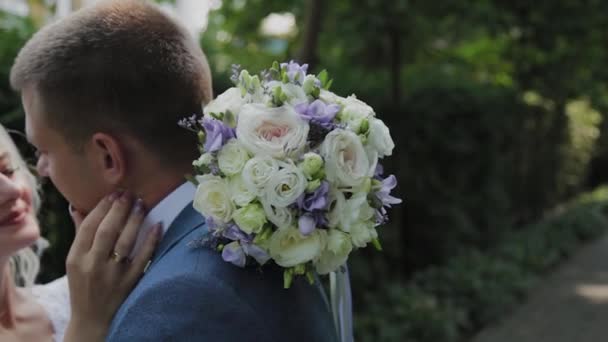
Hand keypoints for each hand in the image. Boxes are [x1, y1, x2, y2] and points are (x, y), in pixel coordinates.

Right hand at [63, 192, 160, 341]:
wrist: (92, 320)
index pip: (89, 226)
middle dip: (119, 209)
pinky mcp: (129, 283)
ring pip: (125, 242)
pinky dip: (151, 241)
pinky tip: (158, 225)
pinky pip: (143, 258)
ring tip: (142, 204)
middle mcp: (93, 265)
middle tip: (129, 194)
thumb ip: (79, 234)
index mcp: (76, 258)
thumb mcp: (74, 262)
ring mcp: (112, 275)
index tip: (113, 193)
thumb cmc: (83, 285)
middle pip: (107, 231)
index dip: (102, 207)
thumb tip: (77, 206)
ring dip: (135, 220)